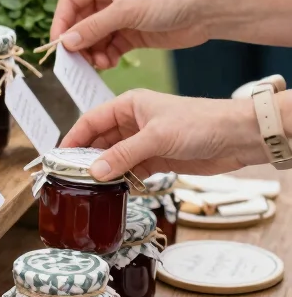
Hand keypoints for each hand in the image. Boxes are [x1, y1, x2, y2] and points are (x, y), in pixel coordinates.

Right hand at [49, 0, 217, 69]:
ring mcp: (120, 16)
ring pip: (93, 38)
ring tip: (98, 64)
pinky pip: (108, 47)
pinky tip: (108, 64)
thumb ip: (94, 27)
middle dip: (77, 42)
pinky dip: (105, 57)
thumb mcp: (126, 11)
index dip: (62, 22)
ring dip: (92, 52)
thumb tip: (66, 42)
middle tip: (76, 61)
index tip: (58, 44)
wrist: (205, 10)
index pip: (70, 1)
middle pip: (80, 22)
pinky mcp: (131, 34)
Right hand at [61, 89, 262, 179]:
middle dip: (86, 158)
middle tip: (70, 177)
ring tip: (89, 188)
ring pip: (114, 158)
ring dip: (105, 172)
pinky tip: (115, 191)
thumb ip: (123, 155)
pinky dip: (123, 181)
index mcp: (129, 105)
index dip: (74, 137)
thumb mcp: (156, 137)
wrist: (236, 137)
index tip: (59, 156)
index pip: (91, 120)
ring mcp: (144, 142)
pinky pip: (131, 171)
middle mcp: (133, 122)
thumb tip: (94, 172)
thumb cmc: (199, 123)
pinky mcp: (157, 159)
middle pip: (100, 141)